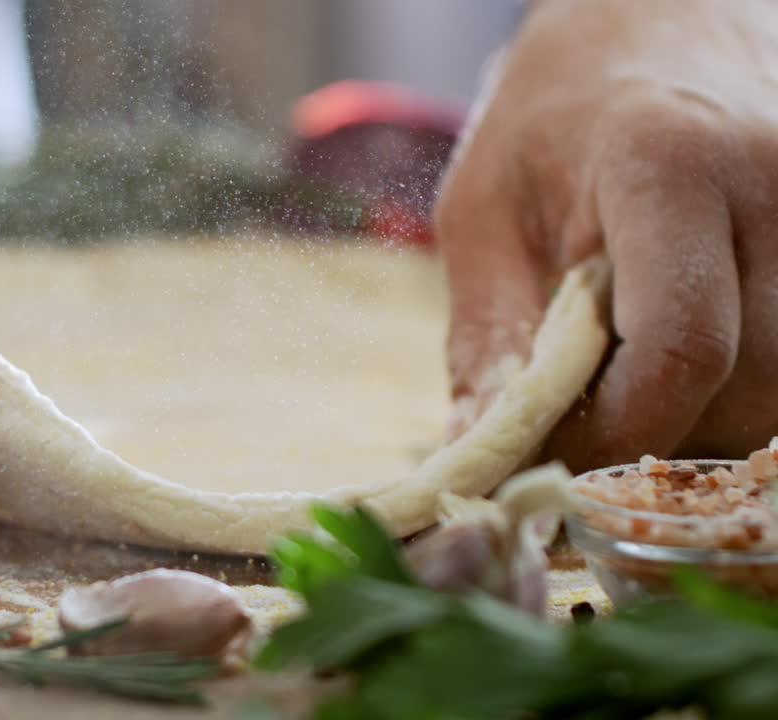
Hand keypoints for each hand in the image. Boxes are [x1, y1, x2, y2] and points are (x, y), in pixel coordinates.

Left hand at [435, 0, 777, 467]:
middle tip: (584, 435)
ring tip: (628, 390)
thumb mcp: (483, 209)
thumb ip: (488, 336)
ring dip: (706, 424)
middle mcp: (772, 182)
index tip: (555, 457)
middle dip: (658, 439)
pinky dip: (743, 392)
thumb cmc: (553, 112)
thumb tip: (480, 454)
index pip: (680, 347)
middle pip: (748, 382)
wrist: (655, 18)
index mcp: (666, 165)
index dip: (619, 431)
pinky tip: (683, 368)